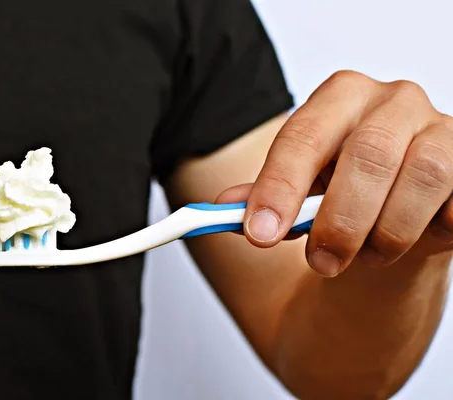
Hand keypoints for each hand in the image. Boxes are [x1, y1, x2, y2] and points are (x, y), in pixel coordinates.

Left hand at [219, 70, 452, 276]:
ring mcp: (441, 129)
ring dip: (387, 232)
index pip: (303, 136)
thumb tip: (227, 208)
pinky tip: (412, 237)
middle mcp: (393, 102)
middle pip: (368, 153)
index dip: (278, 186)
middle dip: (339, 220)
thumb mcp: (299, 188)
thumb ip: (264, 196)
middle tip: (320, 262)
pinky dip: (430, 230)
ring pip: (421, 178)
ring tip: (367, 256)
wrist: (398, 203)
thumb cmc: (344, 187)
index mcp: (340, 97)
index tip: (259, 232)